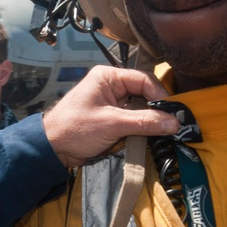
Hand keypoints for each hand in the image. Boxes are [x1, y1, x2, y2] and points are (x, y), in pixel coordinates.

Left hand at [42, 66, 178, 166]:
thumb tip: (175, 123)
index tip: (172, 113)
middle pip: (144, 94)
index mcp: (108, 77)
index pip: (143, 80)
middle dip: (157, 109)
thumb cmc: (75, 129)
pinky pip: (133, 120)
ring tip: (165, 131)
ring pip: (140, 108)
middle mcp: (112, 86)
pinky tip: (151, 136)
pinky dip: (142, 128)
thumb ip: (144, 122)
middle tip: (172, 124)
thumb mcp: (112, 124)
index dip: (160, 96)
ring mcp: (112, 103)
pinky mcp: (112, 119)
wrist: (52, 149)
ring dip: (150, 120)